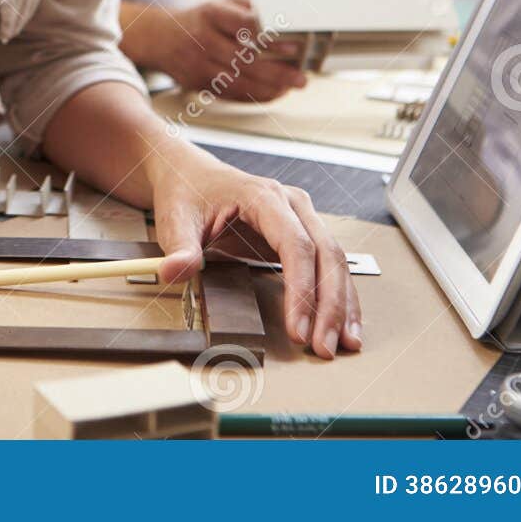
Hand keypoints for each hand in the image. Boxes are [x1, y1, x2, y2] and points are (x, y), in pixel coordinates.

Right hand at [126, 0, 305, 102]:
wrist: (161, 38)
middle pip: (244, 60)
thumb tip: (281, 16)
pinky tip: (272, 93)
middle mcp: (203, 39)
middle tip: (301, 79)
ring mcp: (198, 64)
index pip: (244, 26)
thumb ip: (249, 7)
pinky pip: (230, 94)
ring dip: (269, 88)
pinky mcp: (197, 83)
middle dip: (277, 72)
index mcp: (211, 14)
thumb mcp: (220, 3)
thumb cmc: (200, 20)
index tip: (293, 46)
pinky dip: (254, 96)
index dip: (271, 38)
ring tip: (290, 88)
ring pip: (238, 82)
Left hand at [148, 148, 362, 357]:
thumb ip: (179, 248)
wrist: (191, 175)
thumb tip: (175, 271)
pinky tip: (345, 324)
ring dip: (343, 304)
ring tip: (345, 343)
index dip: (301, 290)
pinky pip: (329, 265)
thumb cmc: (187, 192)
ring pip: (336, 261)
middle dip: (329, 305)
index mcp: (263, 197)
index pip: (295, 245)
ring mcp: (301, 217)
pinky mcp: (302, 233)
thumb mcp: (175, 219)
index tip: (297, 328)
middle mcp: (292, 204)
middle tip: (324, 346)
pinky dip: (340, 296)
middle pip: (326, 254)